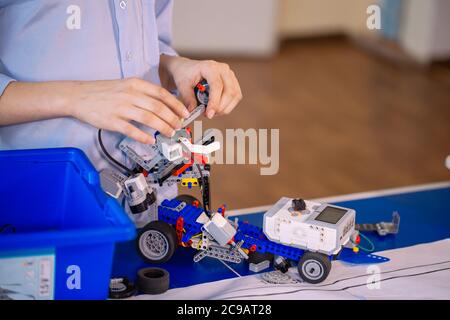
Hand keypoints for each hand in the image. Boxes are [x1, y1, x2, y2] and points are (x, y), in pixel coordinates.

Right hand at [69, 78, 189, 143]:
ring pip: (149, 118)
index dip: (176, 104)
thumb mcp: (125, 86)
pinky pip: (132, 130)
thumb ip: (143, 93)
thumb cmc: (103, 91)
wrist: (78, 96)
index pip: (161, 93)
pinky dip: (144, 136)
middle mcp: (130, 95)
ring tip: (170, 133)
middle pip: (158, 107)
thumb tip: (162, 105)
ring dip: (163, 127)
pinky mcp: (112, 121)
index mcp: (135, 84)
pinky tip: (151, 140)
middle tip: (179, 126)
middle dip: (172, 118)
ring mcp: (121, 108)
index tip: (184, 113)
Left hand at [160, 56, 241, 117]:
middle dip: (221, 107)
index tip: (209, 114)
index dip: (214, 102)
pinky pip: (236, 96)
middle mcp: (223, 69)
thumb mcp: (183, 86)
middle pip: (229, 91)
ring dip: (225, 108)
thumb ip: (188, 99)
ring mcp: (230, 75)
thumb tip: (193, 112)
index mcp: (210, 67)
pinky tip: (218, 109)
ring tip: (212, 112)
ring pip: (235, 95)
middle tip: (209, 115)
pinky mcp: (232, 82)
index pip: (217, 86)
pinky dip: (228, 105)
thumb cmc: (185, 74)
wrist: (187, 68)